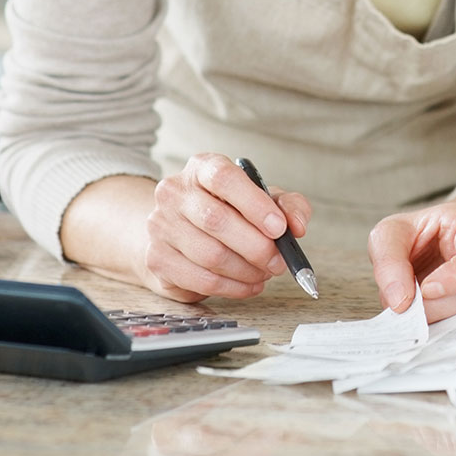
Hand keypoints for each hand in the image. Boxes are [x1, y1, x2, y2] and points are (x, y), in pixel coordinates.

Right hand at [142, 153, 310, 301]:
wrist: (176, 231)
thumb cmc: (226, 211)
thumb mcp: (261, 199)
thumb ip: (287, 205)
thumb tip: (297, 226)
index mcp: (202, 168)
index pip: (225, 178)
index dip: (255, 204)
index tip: (279, 228)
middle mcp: (175, 192)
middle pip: (217, 220)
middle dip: (257, 247)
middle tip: (279, 261)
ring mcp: (161, 225)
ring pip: (211, 255)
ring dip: (247, 271)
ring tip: (264, 272)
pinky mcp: (157, 259)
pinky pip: (202, 280)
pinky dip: (234, 288)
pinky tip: (249, 284)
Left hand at [369, 200, 455, 322]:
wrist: (419, 245)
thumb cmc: (408, 233)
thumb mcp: (387, 235)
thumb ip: (389, 262)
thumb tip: (400, 302)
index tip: (427, 289)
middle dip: (433, 305)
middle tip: (405, 301)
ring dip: (430, 315)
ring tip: (408, 299)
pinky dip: (434, 322)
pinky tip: (420, 308)